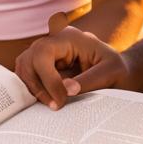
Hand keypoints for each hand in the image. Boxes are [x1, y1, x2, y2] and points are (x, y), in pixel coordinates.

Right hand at [14, 13, 129, 108]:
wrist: (118, 73)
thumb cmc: (117, 70)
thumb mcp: (112, 73)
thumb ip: (90, 79)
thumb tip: (67, 90)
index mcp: (69, 37)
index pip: (44, 53)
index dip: (48, 79)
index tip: (61, 100)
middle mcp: (53, 41)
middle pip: (28, 60)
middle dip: (38, 86)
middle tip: (55, 106)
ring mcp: (46, 52)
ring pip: (24, 68)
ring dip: (33, 89)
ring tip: (53, 105)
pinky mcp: (42, 66)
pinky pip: (27, 76)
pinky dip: (33, 90)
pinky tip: (48, 101)